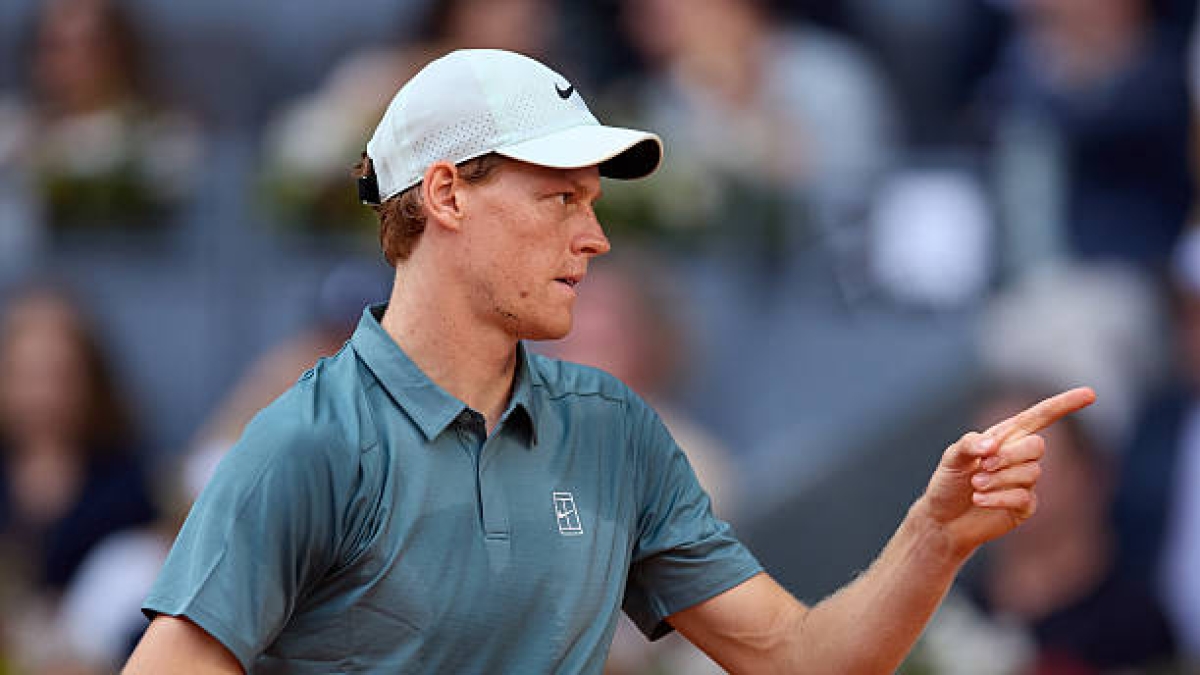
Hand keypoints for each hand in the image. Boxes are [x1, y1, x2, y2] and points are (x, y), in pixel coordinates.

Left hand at [917, 387, 1096, 556]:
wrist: (943, 518)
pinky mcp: (1025, 507)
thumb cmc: (948, 482)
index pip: (1040, 416)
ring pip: (1031, 473)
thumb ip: (970, 444)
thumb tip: (992, 445)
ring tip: (976, 484)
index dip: (1064, 404)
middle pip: (1037, 446)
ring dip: (999, 478)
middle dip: (1009, 456)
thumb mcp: (951, 456)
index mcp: (1006, 437)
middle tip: (982, 466)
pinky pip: (1024, 497)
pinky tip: (979, 499)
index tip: (1090, 394)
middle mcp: (1020, 457)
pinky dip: (998, 497)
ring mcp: (1025, 483)